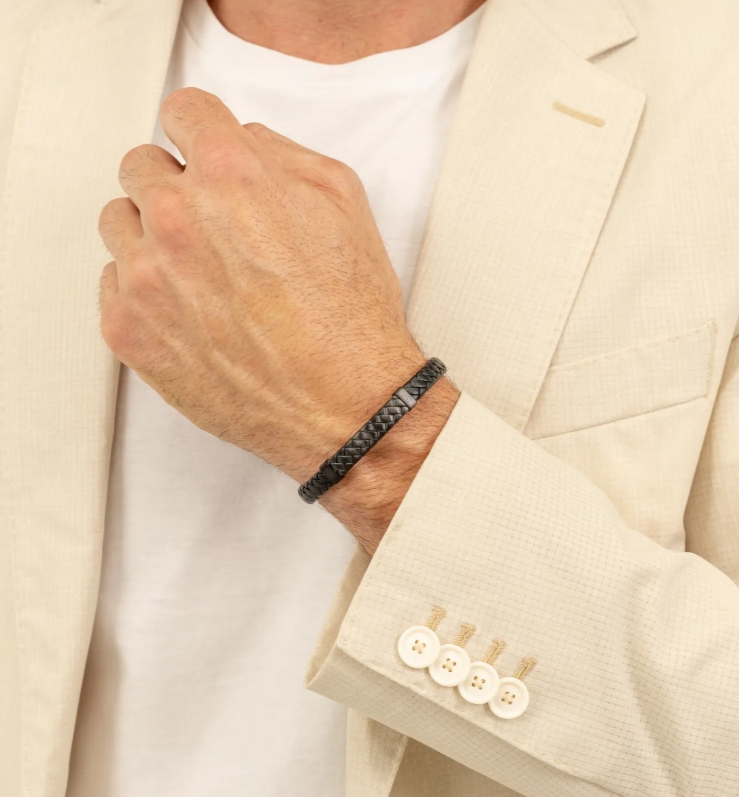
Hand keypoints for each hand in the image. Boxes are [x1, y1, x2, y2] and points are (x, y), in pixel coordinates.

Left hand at [98, 87, 430, 485]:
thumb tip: (244, 142)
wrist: (343, 404)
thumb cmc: (350, 315)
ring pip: (119, 223)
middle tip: (213, 223)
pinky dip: (143, 289)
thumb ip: (282, 153)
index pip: (183, 112)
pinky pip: (111, 282)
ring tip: (200, 271)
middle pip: (142, 166)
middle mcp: (178, 218)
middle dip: (177, 185)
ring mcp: (145, 277)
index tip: (203, 151)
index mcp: (232, 174)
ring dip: (152, 235)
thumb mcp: (344, 203)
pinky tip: (190, 309)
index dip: (201, 132)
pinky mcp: (129, 330)